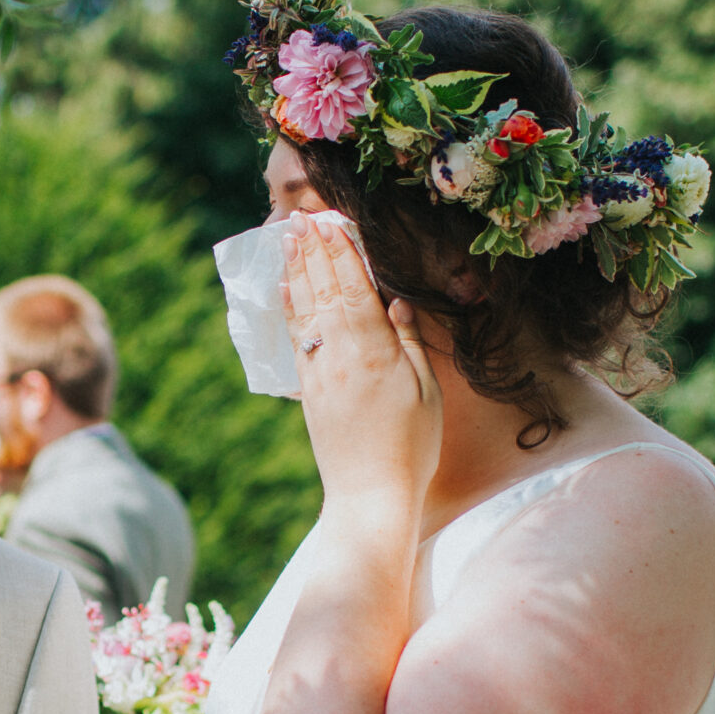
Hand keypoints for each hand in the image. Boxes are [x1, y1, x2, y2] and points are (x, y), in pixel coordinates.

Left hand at [281, 213, 440, 511]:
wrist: (370, 496)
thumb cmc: (411, 448)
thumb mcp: (427, 394)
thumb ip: (410, 343)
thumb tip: (394, 302)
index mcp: (375, 353)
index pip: (354, 289)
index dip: (342, 253)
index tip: (331, 222)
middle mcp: (341, 357)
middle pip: (325, 292)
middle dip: (314, 251)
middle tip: (302, 217)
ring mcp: (320, 374)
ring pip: (307, 311)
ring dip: (298, 271)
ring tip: (288, 239)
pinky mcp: (308, 392)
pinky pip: (297, 339)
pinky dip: (291, 309)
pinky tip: (287, 289)